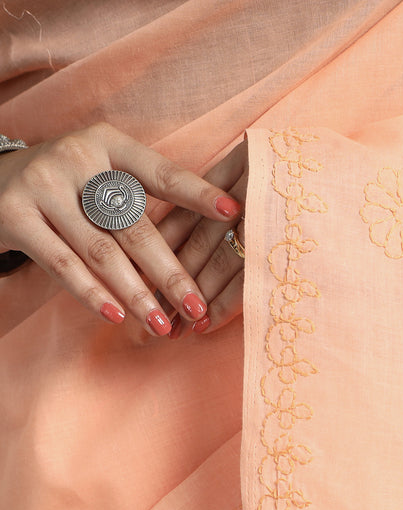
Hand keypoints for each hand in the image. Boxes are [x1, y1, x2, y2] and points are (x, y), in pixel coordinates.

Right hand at [0, 123, 241, 335]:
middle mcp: (76, 159)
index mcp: (108, 144)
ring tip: (162, 325)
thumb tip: (212, 238)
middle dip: (170, 272)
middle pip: (134, 225)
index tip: (234, 212)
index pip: (161, 173)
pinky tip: (116, 315)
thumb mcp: (103, 175)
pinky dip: (91, 293)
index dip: (197, 194)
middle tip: (197, 307)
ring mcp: (43, 186)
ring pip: (101, 251)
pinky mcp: (14, 216)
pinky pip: (62, 264)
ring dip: (136, 294)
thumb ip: (146, 198)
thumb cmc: (70, 186)